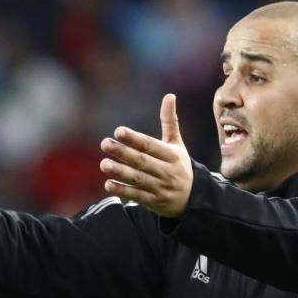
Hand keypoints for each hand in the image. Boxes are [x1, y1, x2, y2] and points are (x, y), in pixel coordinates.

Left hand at [100, 93, 192, 217]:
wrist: (193, 198)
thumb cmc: (179, 166)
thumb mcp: (177, 144)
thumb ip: (170, 121)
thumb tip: (170, 95)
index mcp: (172, 155)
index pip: (150, 145)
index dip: (134, 138)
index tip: (118, 131)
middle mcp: (167, 171)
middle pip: (142, 161)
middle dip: (123, 153)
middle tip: (105, 144)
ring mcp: (161, 188)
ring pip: (138, 179)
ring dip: (120, 172)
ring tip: (103, 164)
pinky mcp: (155, 202)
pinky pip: (138, 196)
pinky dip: (123, 190)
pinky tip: (108, 184)